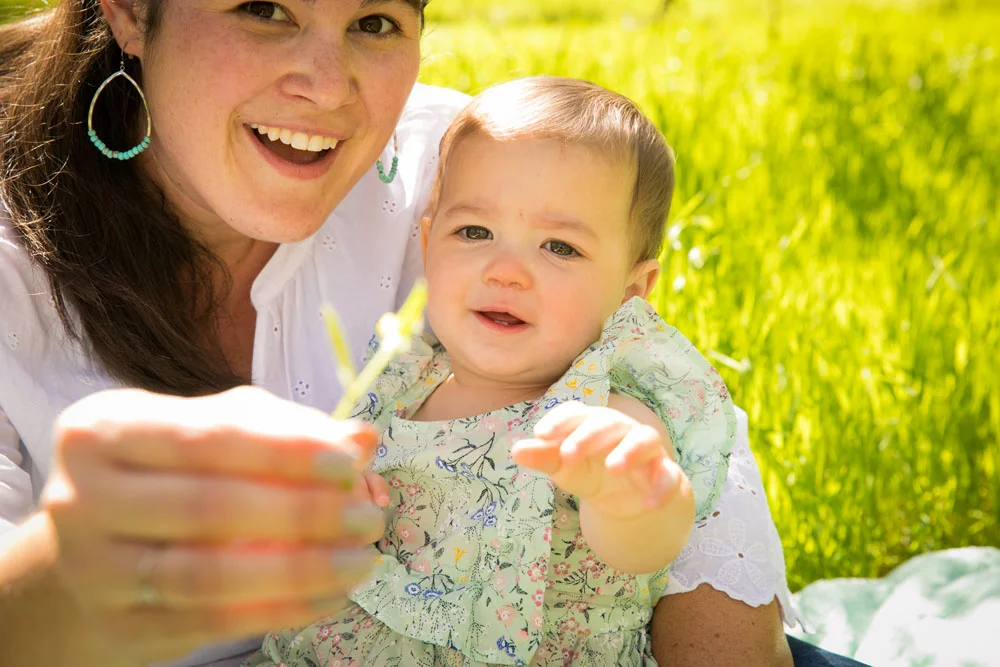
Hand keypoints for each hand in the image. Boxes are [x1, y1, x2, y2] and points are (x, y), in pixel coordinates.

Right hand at [40, 386, 385, 663]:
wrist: (89, 548)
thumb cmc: (167, 472)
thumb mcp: (213, 431)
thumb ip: (283, 429)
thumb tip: (363, 438)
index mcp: (104, 429)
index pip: (207, 437)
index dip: (284, 451)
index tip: (348, 462)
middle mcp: (83, 497)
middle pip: (209, 508)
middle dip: (303, 513)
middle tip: (367, 517)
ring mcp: (93, 568)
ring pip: (210, 575)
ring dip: (300, 571)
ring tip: (360, 561)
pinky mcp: (116, 625)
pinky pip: (212, 622)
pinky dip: (281, 610)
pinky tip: (330, 595)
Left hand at [511, 400, 683, 518]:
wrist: (627, 496)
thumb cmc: (589, 471)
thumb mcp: (564, 467)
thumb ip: (543, 458)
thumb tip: (516, 451)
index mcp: (591, 423)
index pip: (576, 412)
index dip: (560, 421)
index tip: (541, 435)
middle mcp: (620, 429)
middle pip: (608, 422)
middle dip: (588, 436)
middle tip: (567, 454)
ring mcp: (645, 449)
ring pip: (644, 438)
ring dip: (630, 451)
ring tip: (613, 468)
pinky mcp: (664, 471)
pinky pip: (669, 474)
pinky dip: (662, 487)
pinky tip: (648, 504)